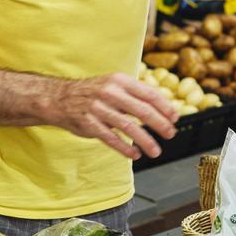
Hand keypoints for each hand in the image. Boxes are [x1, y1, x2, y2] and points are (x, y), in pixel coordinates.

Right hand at [51, 73, 178, 159]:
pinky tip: (135, 155)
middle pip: (142, 111)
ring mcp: (99, 109)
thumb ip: (136, 95)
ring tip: (156, 151)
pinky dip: (125, 148)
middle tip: (171, 134)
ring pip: (128, 127)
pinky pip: (111, 138)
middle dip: (160, 124)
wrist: (60, 98)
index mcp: (120, 81)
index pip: (149, 94)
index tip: (175, 118)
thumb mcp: (114, 85)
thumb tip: (164, 108)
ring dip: (145, 141)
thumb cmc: (94, 93)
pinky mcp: (89, 124)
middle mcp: (110, 93)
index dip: (165, 107)